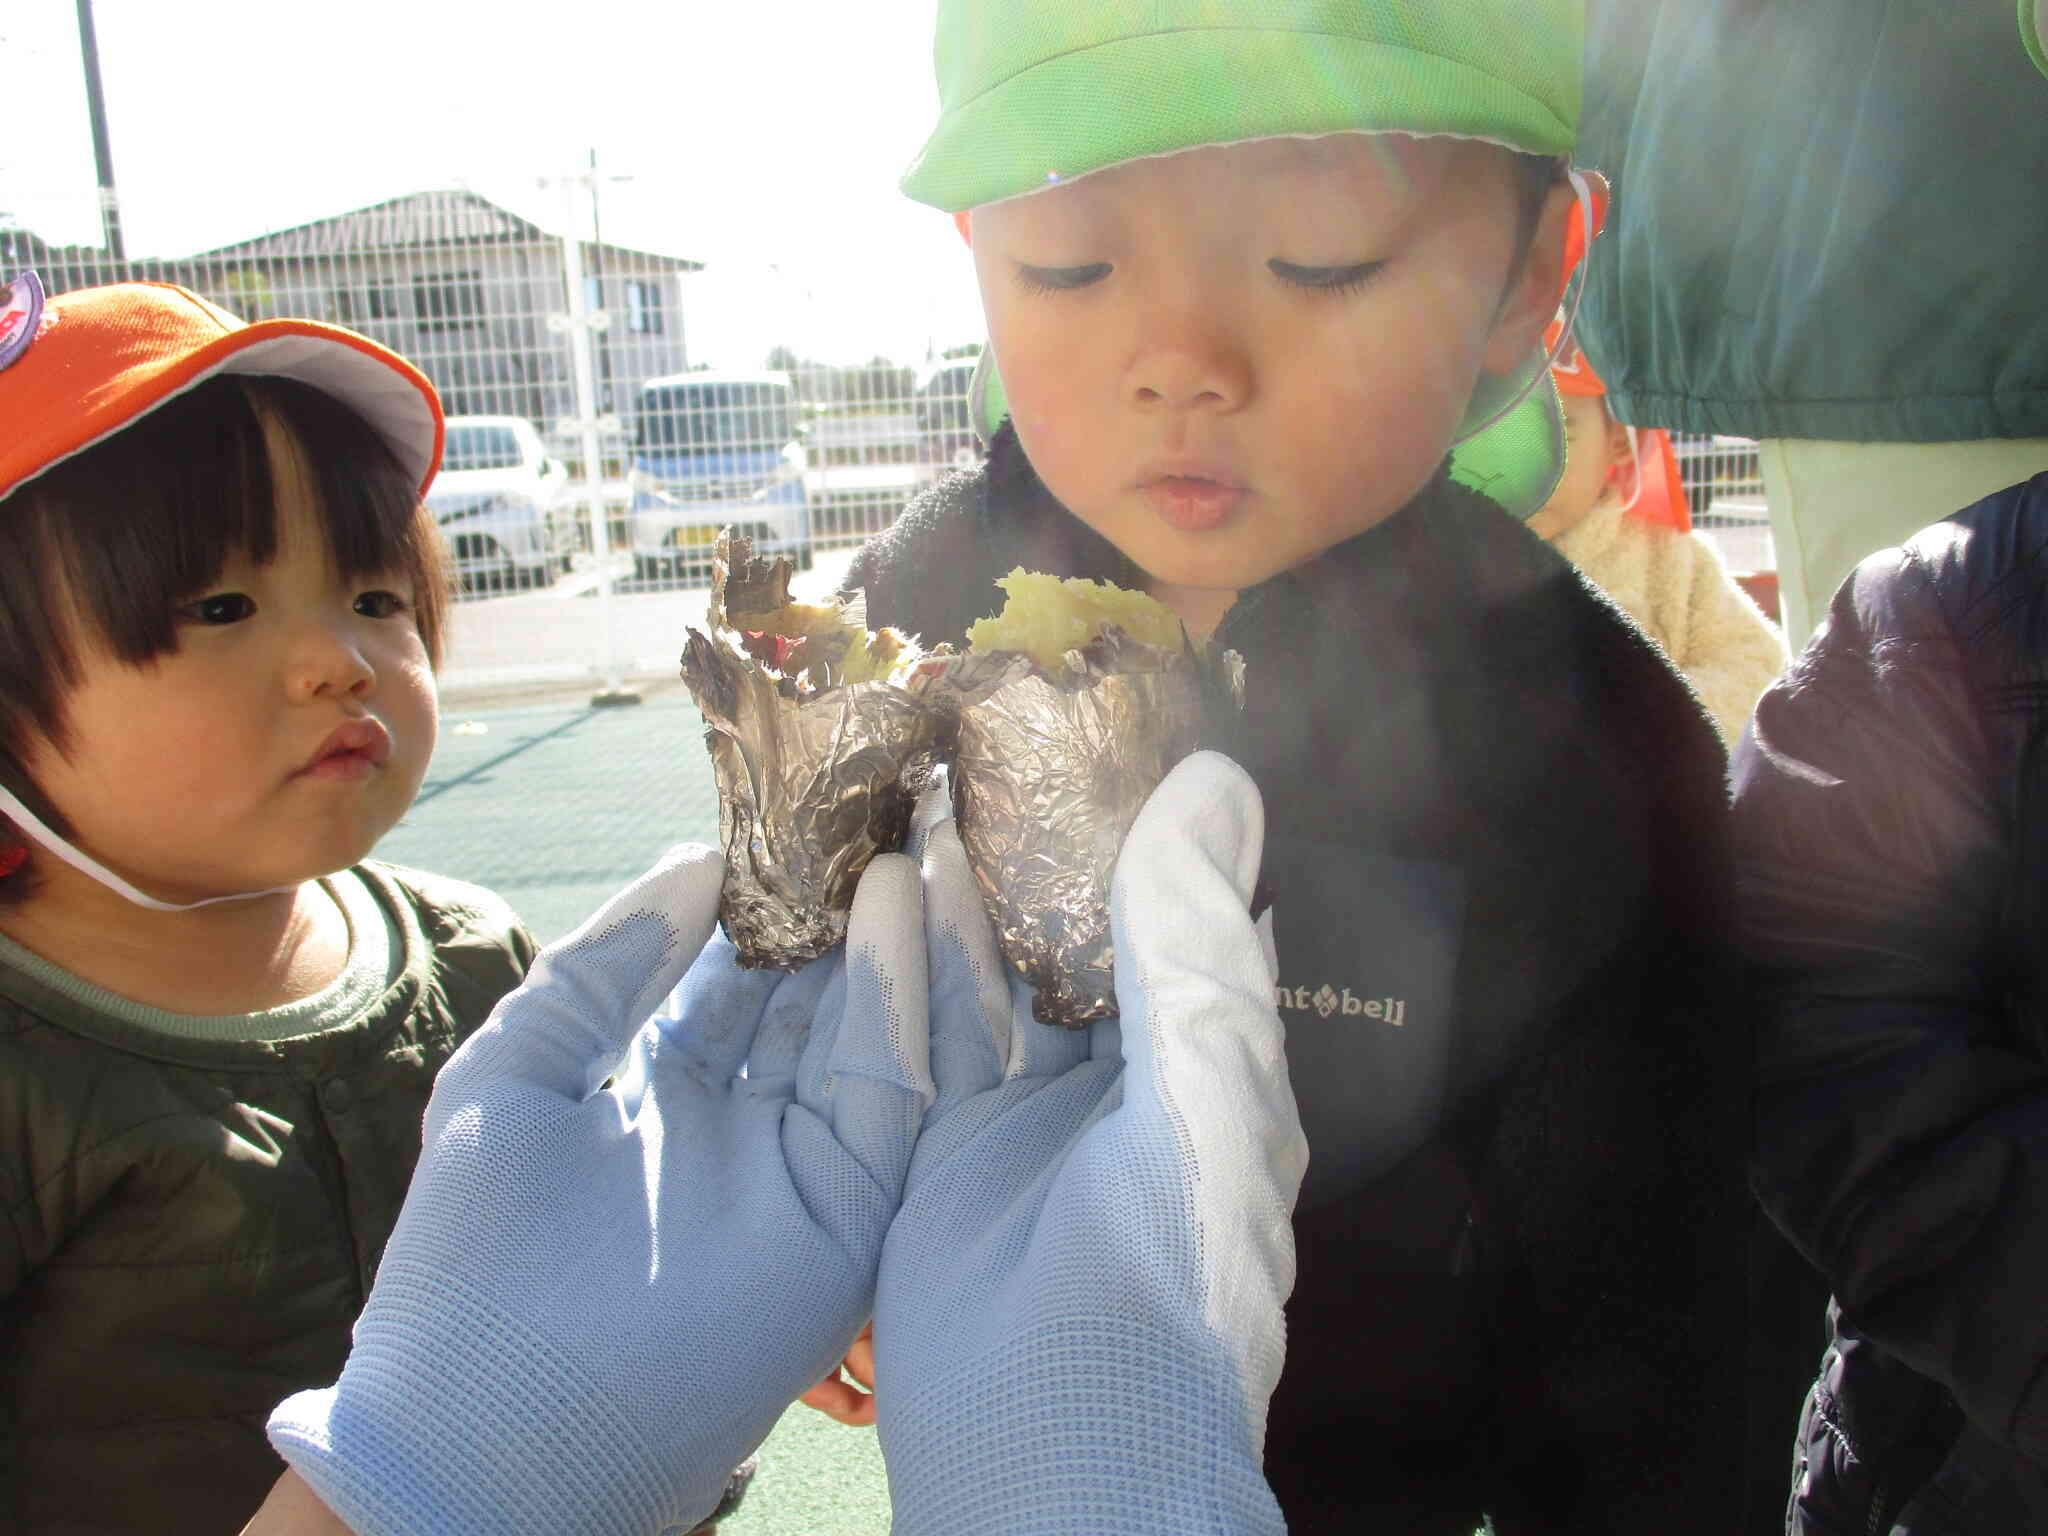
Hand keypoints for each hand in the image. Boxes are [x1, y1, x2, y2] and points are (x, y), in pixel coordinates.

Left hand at [267, 842, 933, 1535]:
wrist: (486, 1439)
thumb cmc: (474, 1261)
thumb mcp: (516, 1073)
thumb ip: (606, 966)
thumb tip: (696, 860)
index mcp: (663, 1095)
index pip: (741, 973)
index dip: (775, 891)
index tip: (807, 807)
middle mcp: (743, 1126)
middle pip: (818, 993)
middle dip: (853, 900)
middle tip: (892, 796)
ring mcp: (799, 1171)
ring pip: (873, 1030)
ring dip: (902, 930)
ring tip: (922, 824)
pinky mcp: (845, 1216)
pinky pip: (891, 1093)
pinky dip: (908, 997)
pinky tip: (909, 906)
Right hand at [876, 752, 1306, 1535]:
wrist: (1060, 1465)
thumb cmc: (1163, 1280)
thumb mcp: (1197, 1094)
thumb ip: (1192, 941)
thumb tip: (1216, 777)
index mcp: (1211, 1067)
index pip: (1188, 914)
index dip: (1152, 821)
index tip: (1108, 715)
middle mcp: (1125, 1085)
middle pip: (1080, 936)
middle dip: (1043, 844)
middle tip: (994, 727)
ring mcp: (1029, 1123)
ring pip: (996, 977)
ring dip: (967, 888)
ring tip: (931, 777)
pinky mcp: (941, 1159)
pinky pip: (925, 1039)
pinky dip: (905, 963)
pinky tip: (884, 878)